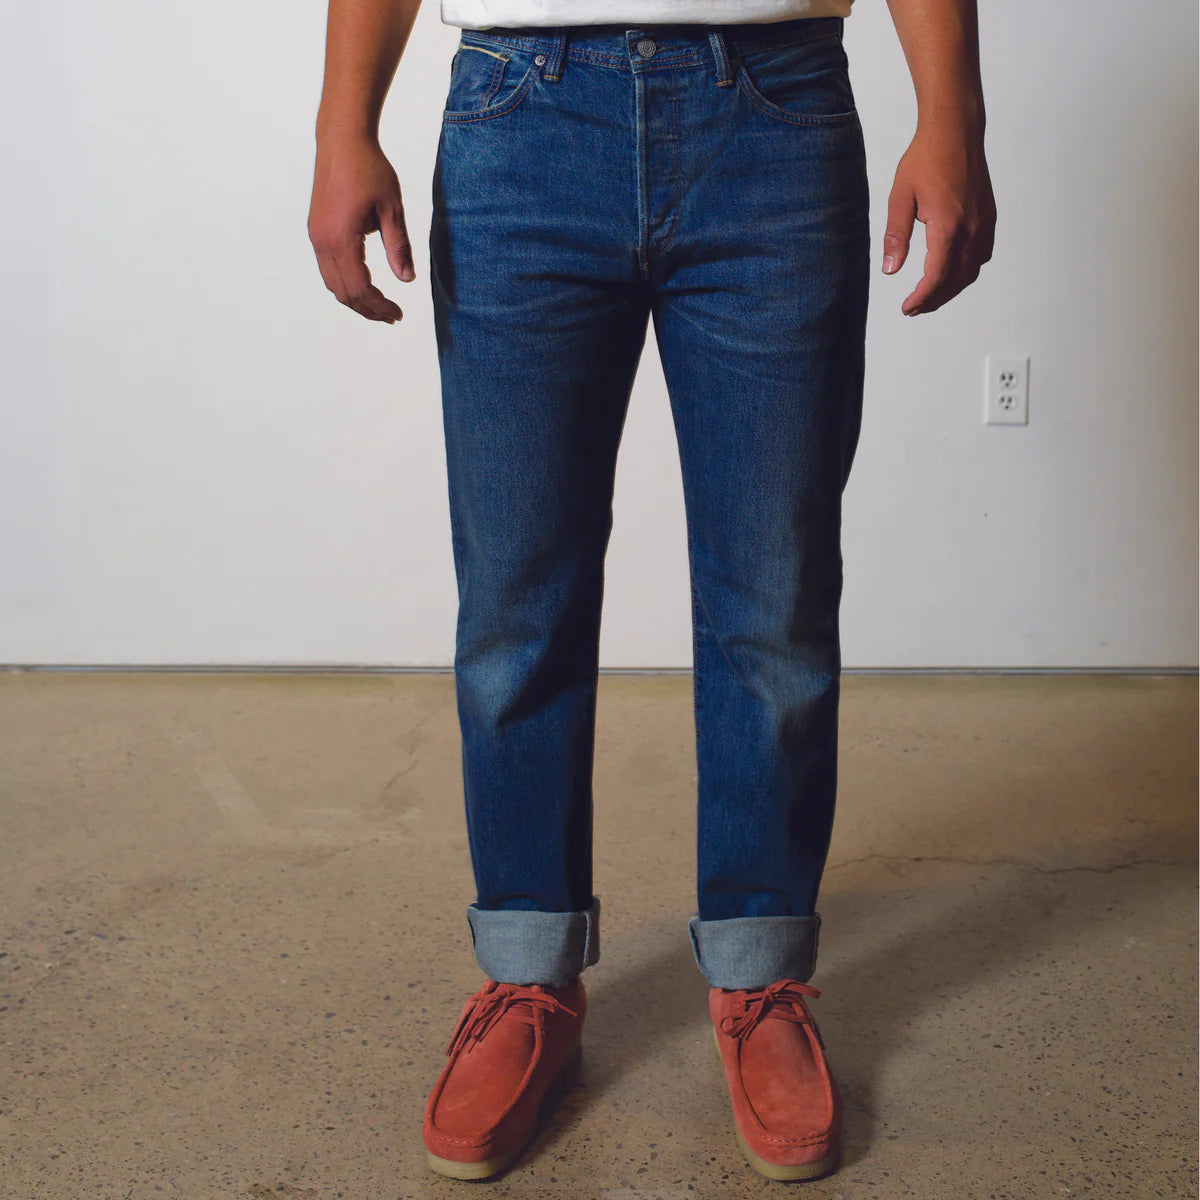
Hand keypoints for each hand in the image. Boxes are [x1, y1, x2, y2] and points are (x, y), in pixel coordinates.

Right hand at [308, 134, 414, 322]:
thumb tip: (407, 280)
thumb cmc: (369, 168)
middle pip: (343, 292)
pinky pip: (328, 269)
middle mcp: (322, 241)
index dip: (379, 306)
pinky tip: (365, 284)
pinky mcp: (316, 231)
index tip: (398, 314)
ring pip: (332, 284)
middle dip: (368, 309)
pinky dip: (346, 283)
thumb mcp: (392, 209)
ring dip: (356, 299)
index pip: (359, 288)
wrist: (342, 140)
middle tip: (392, 316)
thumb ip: (399, 246)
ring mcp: (316, 236)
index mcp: (341, 238)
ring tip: (380, 306)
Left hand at [881, 122, 995, 315]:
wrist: (956, 131)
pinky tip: (951, 273)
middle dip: (934, 300)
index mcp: (948, 226)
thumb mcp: (900, 197)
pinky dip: (966, 271)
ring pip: (971, 271)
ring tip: (929, 296)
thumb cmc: (927, 158)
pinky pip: (982, 256)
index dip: (922, 298)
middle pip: (955, 281)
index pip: (936, 277)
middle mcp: (972, 228)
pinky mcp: (989, 218)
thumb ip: (896, 236)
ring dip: (951, 289)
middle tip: (914, 308)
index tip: (907, 308)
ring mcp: (984, 224)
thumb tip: (890, 270)